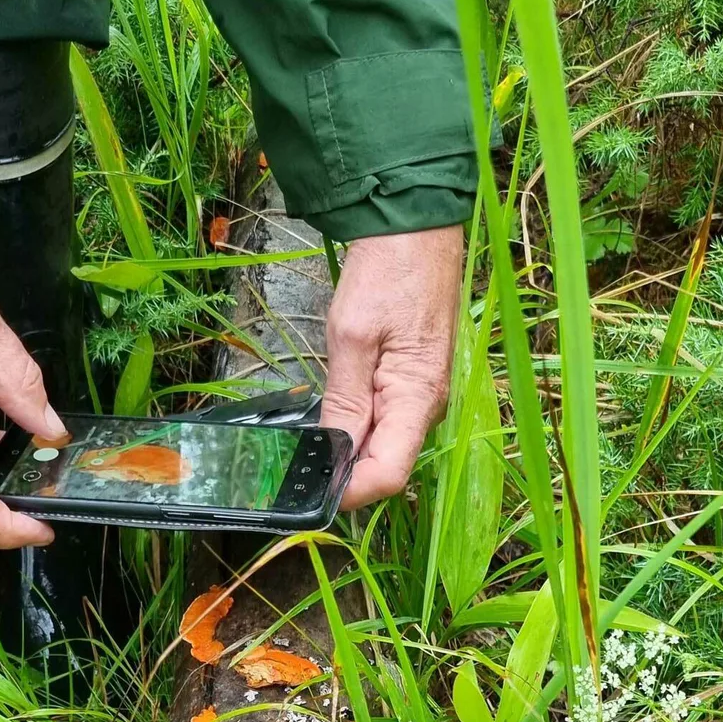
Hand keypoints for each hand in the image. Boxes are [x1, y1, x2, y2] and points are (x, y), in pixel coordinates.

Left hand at [321, 225, 462, 508]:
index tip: (309, 493)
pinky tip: (331, 421)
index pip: (389, 474)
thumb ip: (344, 400)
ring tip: (307, 450)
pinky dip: (359, 428)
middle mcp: (427, 404)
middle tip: (295, 474)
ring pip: (386, 444)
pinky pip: (387, 420)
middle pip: (387, 464)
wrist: (415, 229)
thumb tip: (334, 454)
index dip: (350, 492)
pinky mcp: (413, 379)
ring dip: (351, 453)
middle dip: (346, 476)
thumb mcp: (352, 335)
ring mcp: (422, 393)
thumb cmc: (388, 272)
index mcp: (418, 398)